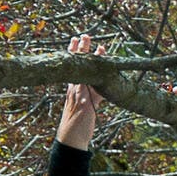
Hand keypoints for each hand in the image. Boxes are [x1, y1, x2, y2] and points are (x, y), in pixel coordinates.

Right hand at [59, 34, 102, 150]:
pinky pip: (96, 92)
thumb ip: (87, 96)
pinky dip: (102, 83)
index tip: (76, 39)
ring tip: (97, 47)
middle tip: (85, 35)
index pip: (72, 66)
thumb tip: (96, 89)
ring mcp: (80, 97)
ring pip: (86, 74)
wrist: (69, 140)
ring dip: (92, 61)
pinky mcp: (87, 106)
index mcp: (72, 89)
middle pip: (77, 66)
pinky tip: (107, 72)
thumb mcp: (80, 108)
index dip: (75, 53)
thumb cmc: (74, 126)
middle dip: (82, 50)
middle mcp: (75, 90)